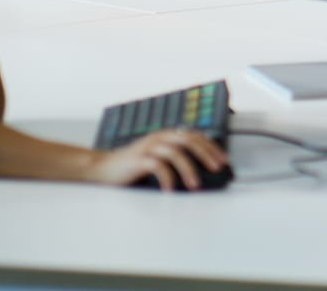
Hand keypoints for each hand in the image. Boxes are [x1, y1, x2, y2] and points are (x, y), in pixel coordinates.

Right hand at [88, 129, 227, 190]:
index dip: (211, 146)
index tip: (223, 160)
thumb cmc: (133, 165)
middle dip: (206, 154)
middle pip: (189, 140)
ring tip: (195, 185)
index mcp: (166, 136)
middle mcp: (159, 137)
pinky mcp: (137, 160)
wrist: (102, 167)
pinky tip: (170, 190)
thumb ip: (175, 158)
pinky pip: (157, 166)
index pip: (194, 136)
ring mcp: (148, 147)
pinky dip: (167, 178)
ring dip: (188, 169)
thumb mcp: (157, 158)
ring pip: (175, 152)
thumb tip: (201, 172)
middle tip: (217, 168)